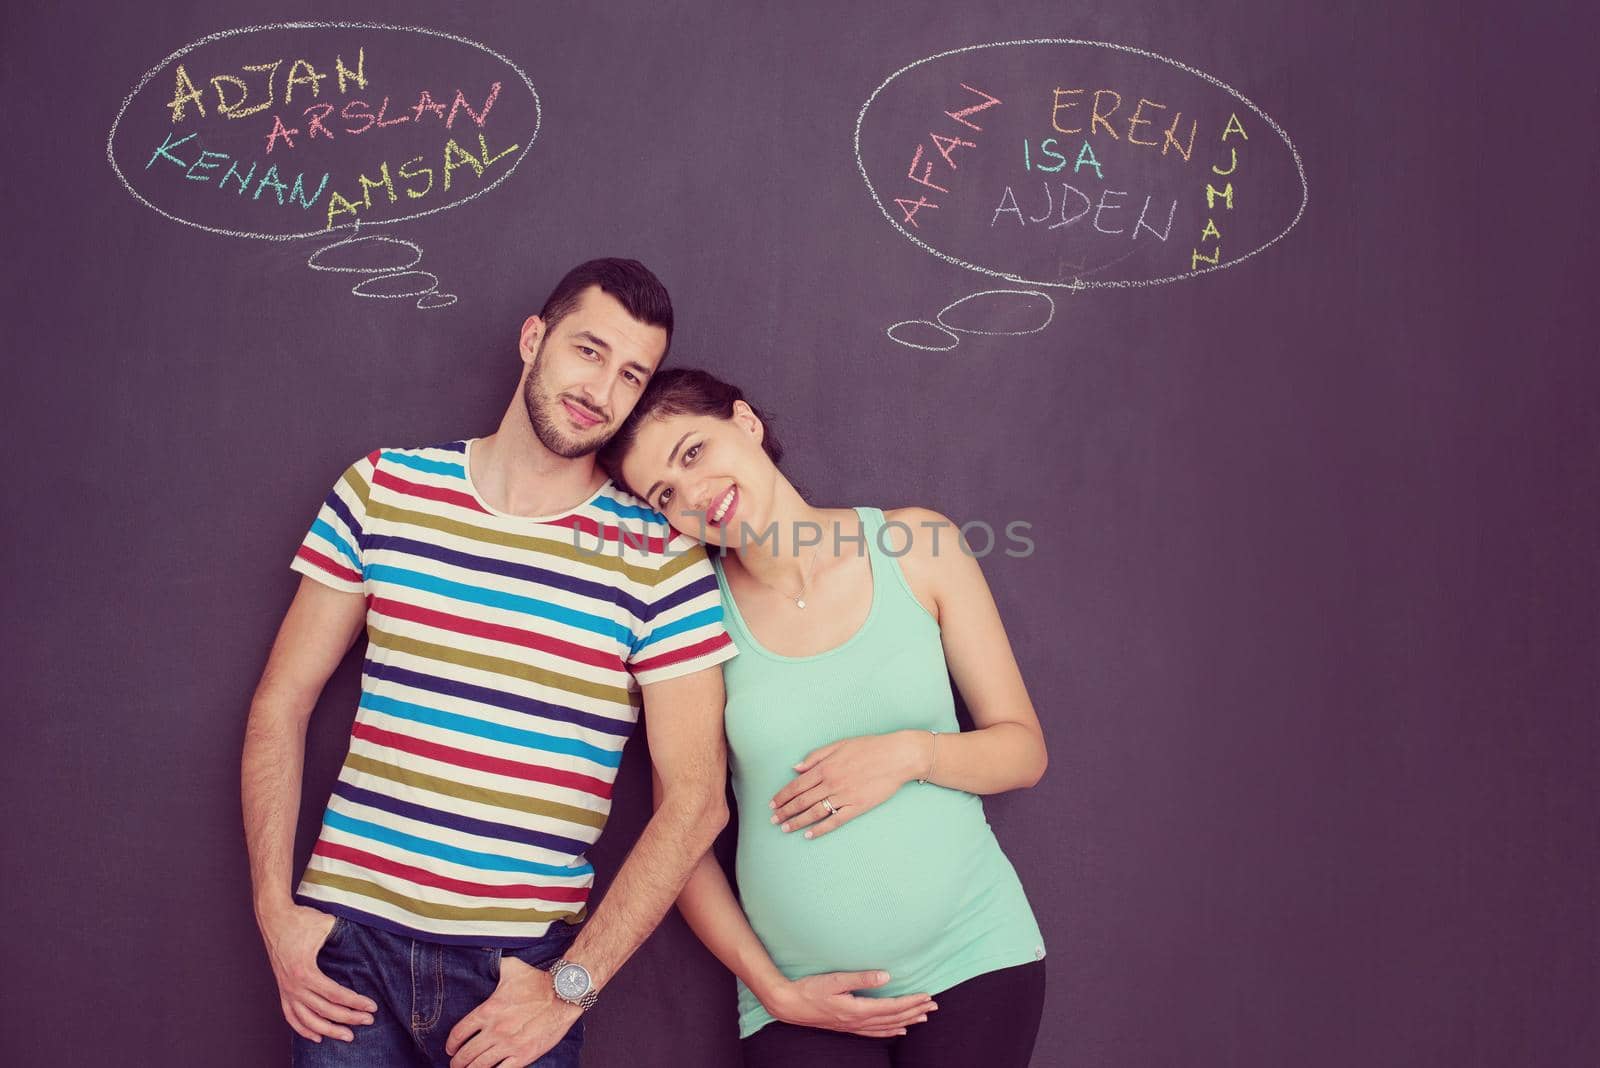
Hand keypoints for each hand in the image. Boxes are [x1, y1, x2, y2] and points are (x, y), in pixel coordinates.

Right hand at [258, 904, 375, 1042]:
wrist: (274, 917)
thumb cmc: (301, 919)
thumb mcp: (326, 924)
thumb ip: (344, 933)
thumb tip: (368, 935)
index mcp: (305, 971)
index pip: (335, 995)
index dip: (355, 1003)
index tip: (372, 1007)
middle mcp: (294, 985)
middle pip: (325, 1010)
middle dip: (349, 1018)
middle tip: (368, 1021)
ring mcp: (287, 989)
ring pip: (308, 1020)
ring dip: (328, 1030)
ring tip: (347, 1036)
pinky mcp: (282, 990)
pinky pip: (290, 1016)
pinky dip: (303, 1029)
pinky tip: (316, 1037)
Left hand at [446, 957, 581, 1067]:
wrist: (562, 995)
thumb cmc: (538, 982)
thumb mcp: (512, 967)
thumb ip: (495, 966)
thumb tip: (486, 959)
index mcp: (488, 1011)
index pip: (459, 1033)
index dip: (451, 1044)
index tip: (450, 1049)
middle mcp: (495, 1030)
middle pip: (466, 1054)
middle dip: (457, 1062)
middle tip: (455, 1064)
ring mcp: (509, 1045)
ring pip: (480, 1066)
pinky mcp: (524, 1055)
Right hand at [765, 971, 937, 1037]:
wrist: (788, 1004)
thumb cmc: (809, 989)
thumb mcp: (835, 980)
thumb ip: (861, 978)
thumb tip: (886, 976)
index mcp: (857, 1009)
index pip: (892, 1007)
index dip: (911, 1002)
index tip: (927, 996)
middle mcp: (858, 1021)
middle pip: (893, 1018)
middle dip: (915, 1011)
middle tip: (934, 1005)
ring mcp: (853, 1026)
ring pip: (887, 1026)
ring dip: (907, 1021)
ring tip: (923, 1017)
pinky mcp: (847, 1025)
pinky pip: (875, 1032)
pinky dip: (890, 1031)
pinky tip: (899, 1030)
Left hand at [770, 731, 928, 838]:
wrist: (897, 756)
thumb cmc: (869, 747)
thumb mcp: (839, 744)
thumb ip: (816, 756)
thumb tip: (795, 768)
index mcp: (825, 768)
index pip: (796, 785)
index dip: (782, 796)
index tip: (772, 804)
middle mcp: (831, 783)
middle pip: (802, 801)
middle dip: (785, 811)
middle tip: (773, 820)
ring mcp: (844, 797)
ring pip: (814, 812)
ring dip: (797, 821)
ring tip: (785, 828)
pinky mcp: (857, 807)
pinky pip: (835, 821)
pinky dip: (820, 829)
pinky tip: (809, 835)